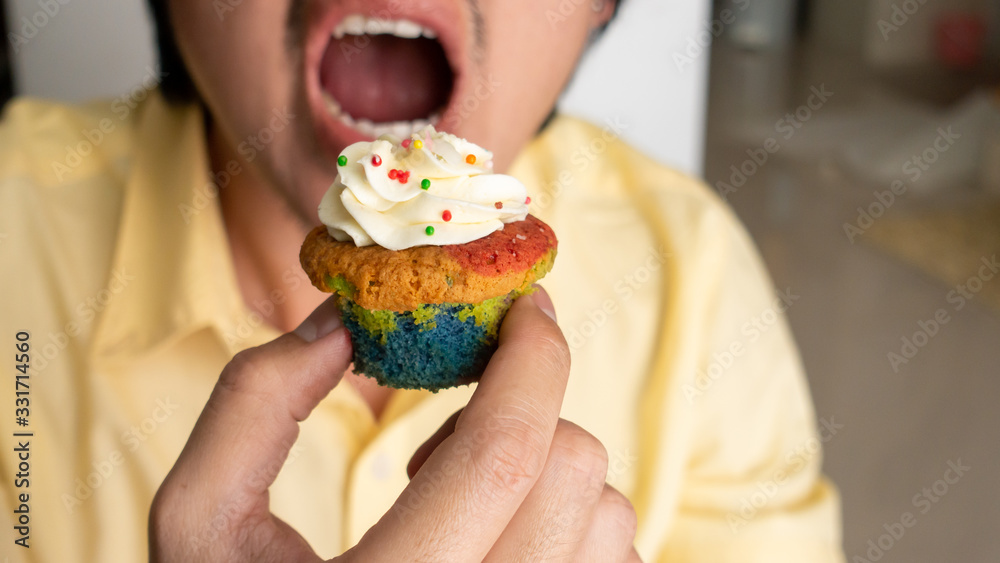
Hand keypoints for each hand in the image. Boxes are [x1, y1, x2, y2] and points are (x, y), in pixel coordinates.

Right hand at [149, 289, 639, 561]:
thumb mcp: (200, 519)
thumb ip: (256, 403)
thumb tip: (344, 323)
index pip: (502, 455)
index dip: (530, 358)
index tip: (526, 306)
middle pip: (572, 470)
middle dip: (522, 414)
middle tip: (440, 444)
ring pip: (608, 514)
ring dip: (545, 472)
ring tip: (461, 509)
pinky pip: (615, 555)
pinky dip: (572, 521)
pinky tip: (498, 543)